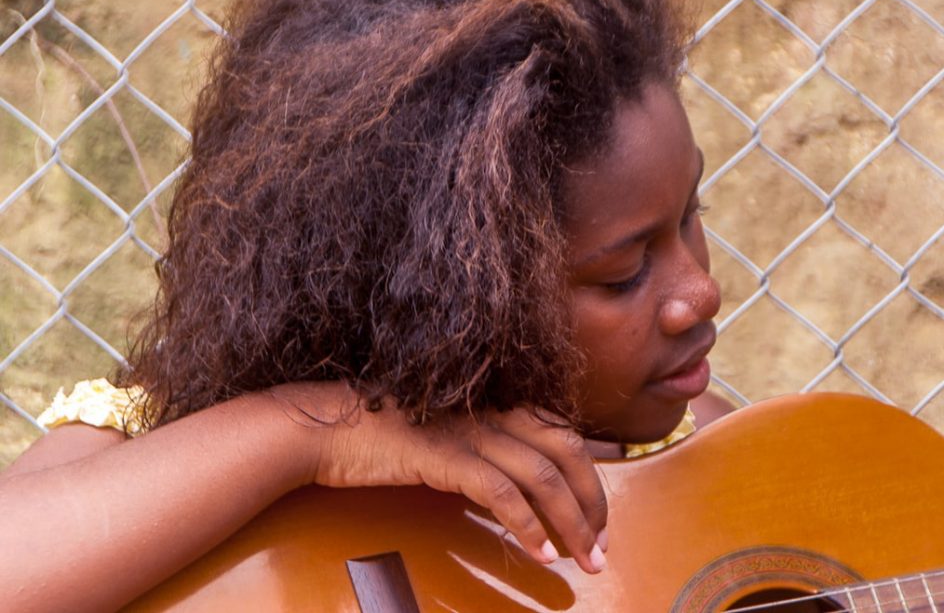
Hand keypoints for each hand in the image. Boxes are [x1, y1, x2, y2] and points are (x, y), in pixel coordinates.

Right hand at [273, 381, 608, 573]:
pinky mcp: (441, 455)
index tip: (597, 518)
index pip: (562, 434)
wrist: (320, 428)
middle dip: (593, 502)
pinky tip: (541, 553)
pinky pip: (499, 491)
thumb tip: (519, 496)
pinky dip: (527, 525)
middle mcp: (488, 412)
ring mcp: (465, 431)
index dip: (591, 476)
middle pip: (566, 451)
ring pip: (542, 474)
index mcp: (492, 405)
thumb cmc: (378, 438)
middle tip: (602, 546)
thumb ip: (481, 455)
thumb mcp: (444, 440)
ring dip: (572, 522)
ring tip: (585, 560)